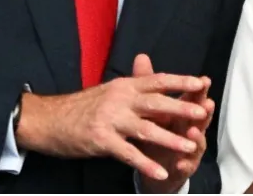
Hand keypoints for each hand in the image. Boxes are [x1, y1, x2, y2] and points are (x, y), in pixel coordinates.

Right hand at [14, 60, 207, 185]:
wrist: (49, 119)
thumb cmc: (81, 107)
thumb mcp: (109, 92)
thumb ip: (133, 91)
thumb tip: (158, 90)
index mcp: (123, 86)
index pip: (157, 80)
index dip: (180, 81)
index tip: (201, 82)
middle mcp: (119, 99)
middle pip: (156, 102)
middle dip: (182, 108)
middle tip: (203, 113)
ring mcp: (110, 120)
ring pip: (147, 129)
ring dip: (170, 139)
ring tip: (190, 146)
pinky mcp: (102, 140)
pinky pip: (129, 154)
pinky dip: (146, 164)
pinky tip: (161, 172)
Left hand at [132, 54, 211, 193]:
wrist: (154, 165)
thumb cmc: (156, 131)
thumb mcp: (151, 108)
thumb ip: (146, 83)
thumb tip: (141, 56)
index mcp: (182, 112)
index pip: (193, 97)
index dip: (199, 89)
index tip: (204, 80)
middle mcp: (190, 128)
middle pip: (200, 118)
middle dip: (204, 111)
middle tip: (207, 104)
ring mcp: (189, 148)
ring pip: (196, 142)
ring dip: (196, 137)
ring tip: (193, 132)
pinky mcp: (183, 166)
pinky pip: (185, 166)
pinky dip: (184, 164)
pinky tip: (180, 163)